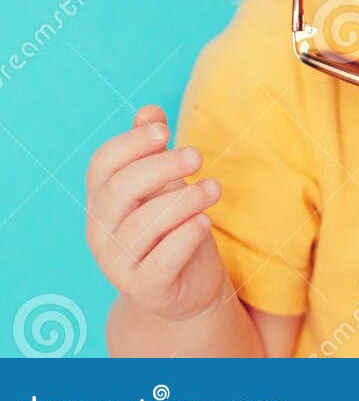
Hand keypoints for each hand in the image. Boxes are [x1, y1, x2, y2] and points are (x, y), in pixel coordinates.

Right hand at [86, 102, 226, 322]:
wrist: (188, 283)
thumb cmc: (172, 223)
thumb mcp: (163, 183)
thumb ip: (152, 150)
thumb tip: (149, 111)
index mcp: (102, 202)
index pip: (101, 165)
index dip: (130, 143)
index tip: (164, 130)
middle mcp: (101, 234)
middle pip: (120, 190)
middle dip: (162, 166)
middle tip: (197, 156)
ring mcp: (119, 265)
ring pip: (144, 224)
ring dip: (185, 198)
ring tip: (214, 188)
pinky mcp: (146, 289)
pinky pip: (161, 261)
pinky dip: (185, 237)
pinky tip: (204, 221)